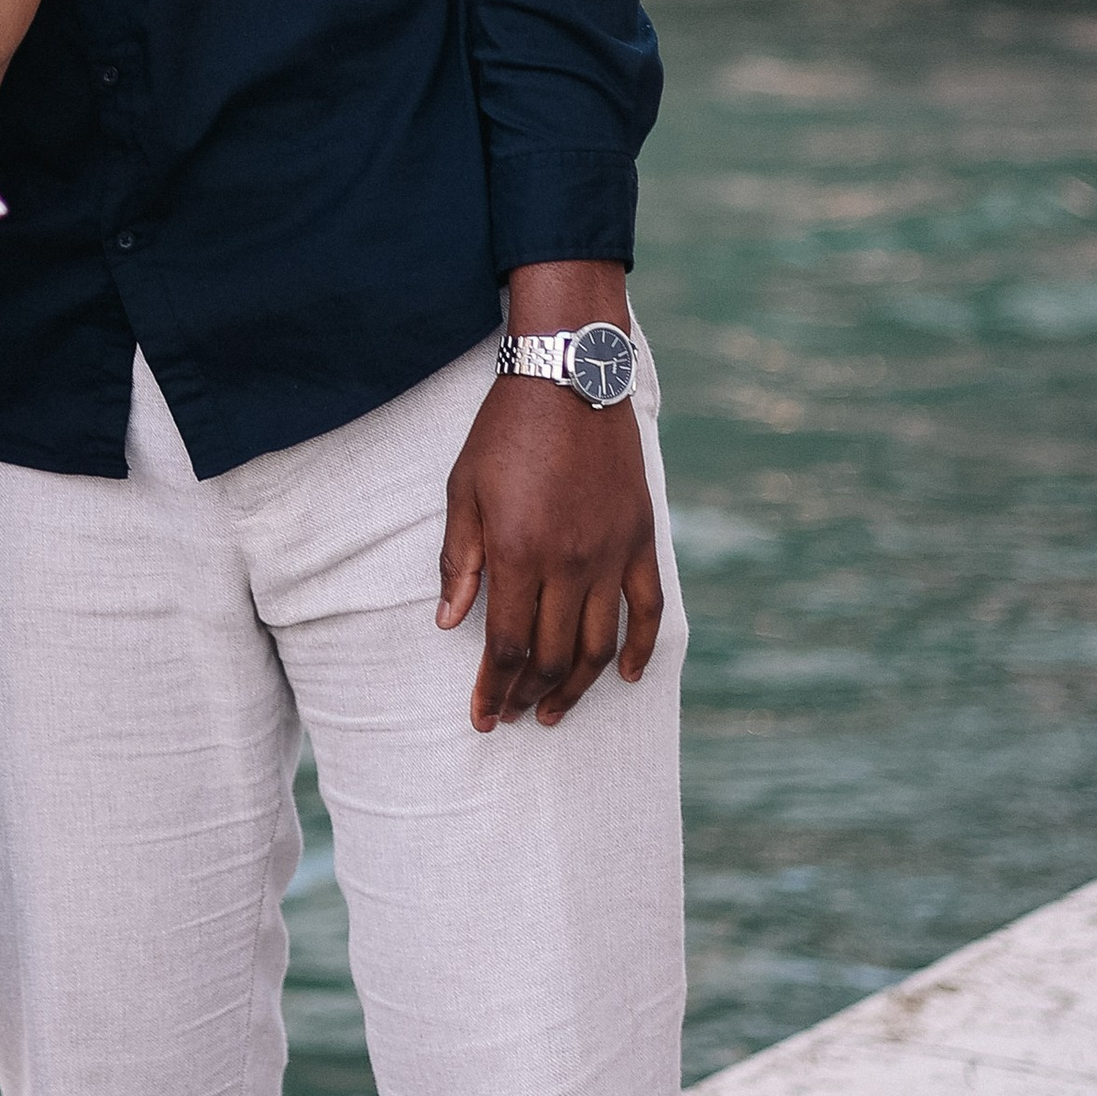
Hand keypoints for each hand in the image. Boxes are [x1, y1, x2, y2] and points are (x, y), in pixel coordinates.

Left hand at [437, 293, 661, 731]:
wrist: (570, 378)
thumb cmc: (505, 431)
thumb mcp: (463, 491)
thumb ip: (458, 560)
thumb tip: (447, 621)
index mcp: (518, 553)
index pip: (505, 646)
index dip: (494, 689)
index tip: (483, 717)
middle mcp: (568, 563)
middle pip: (552, 655)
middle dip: (529, 696)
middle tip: (513, 716)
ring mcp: (610, 554)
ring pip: (600, 645)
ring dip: (578, 687)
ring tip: (555, 711)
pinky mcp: (640, 539)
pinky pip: (648, 609)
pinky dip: (641, 649)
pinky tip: (627, 677)